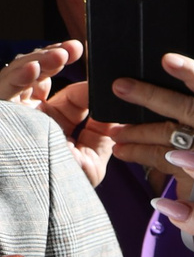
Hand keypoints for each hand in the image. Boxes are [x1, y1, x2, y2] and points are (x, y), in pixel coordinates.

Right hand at [4, 45, 114, 186]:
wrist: (31, 207)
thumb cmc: (59, 191)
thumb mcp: (89, 163)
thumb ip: (103, 135)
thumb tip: (118, 108)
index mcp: (54, 125)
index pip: (73, 96)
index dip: (87, 84)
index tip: (105, 72)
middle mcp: (31, 116)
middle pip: (44, 77)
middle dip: (59, 59)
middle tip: (76, 48)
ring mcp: (13, 113)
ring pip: (22, 75)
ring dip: (42, 61)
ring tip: (61, 54)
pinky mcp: (0, 112)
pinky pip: (4, 88)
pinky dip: (20, 76)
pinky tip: (38, 68)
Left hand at [101, 53, 193, 182]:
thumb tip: (167, 72)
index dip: (191, 72)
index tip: (167, 60)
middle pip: (186, 108)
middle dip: (150, 96)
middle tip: (121, 86)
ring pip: (168, 134)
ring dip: (136, 131)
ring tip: (115, 130)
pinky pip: (161, 159)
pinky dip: (138, 153)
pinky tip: (123, 150)